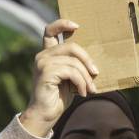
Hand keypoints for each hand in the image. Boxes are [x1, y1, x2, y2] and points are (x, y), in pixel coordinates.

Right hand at [19, 19, 98, 136]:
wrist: (46, 114)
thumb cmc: (60, 96)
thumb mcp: (71, 77)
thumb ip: (76, 65)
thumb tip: (95, 62)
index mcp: (49, 54)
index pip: (50, 30)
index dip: (62, 24)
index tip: (77, 26)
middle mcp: (43, 56)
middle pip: (71, 46)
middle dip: (88, 60)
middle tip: (96, 73)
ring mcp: (42, 63)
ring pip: (74, 61)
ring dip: (86, 77)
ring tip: (91, 89)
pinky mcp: (45, 73)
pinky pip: (71, 72)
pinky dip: (81, 83)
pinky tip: (83, 93)